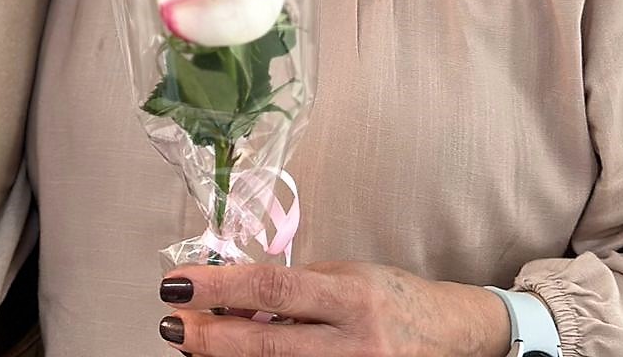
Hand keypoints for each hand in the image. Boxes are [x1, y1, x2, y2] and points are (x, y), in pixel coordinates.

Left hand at [157, 261, 512, 355]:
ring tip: (194, 345)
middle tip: (170, 326)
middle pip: (269, 345)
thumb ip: (293, 291)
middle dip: (211, 338)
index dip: (220, 286)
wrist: (452, 335)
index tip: (178, 283)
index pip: (272, 287)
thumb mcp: (344, 276)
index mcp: (350, 295)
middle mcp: (356, 342)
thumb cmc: (390, 296)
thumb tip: (231, 301)